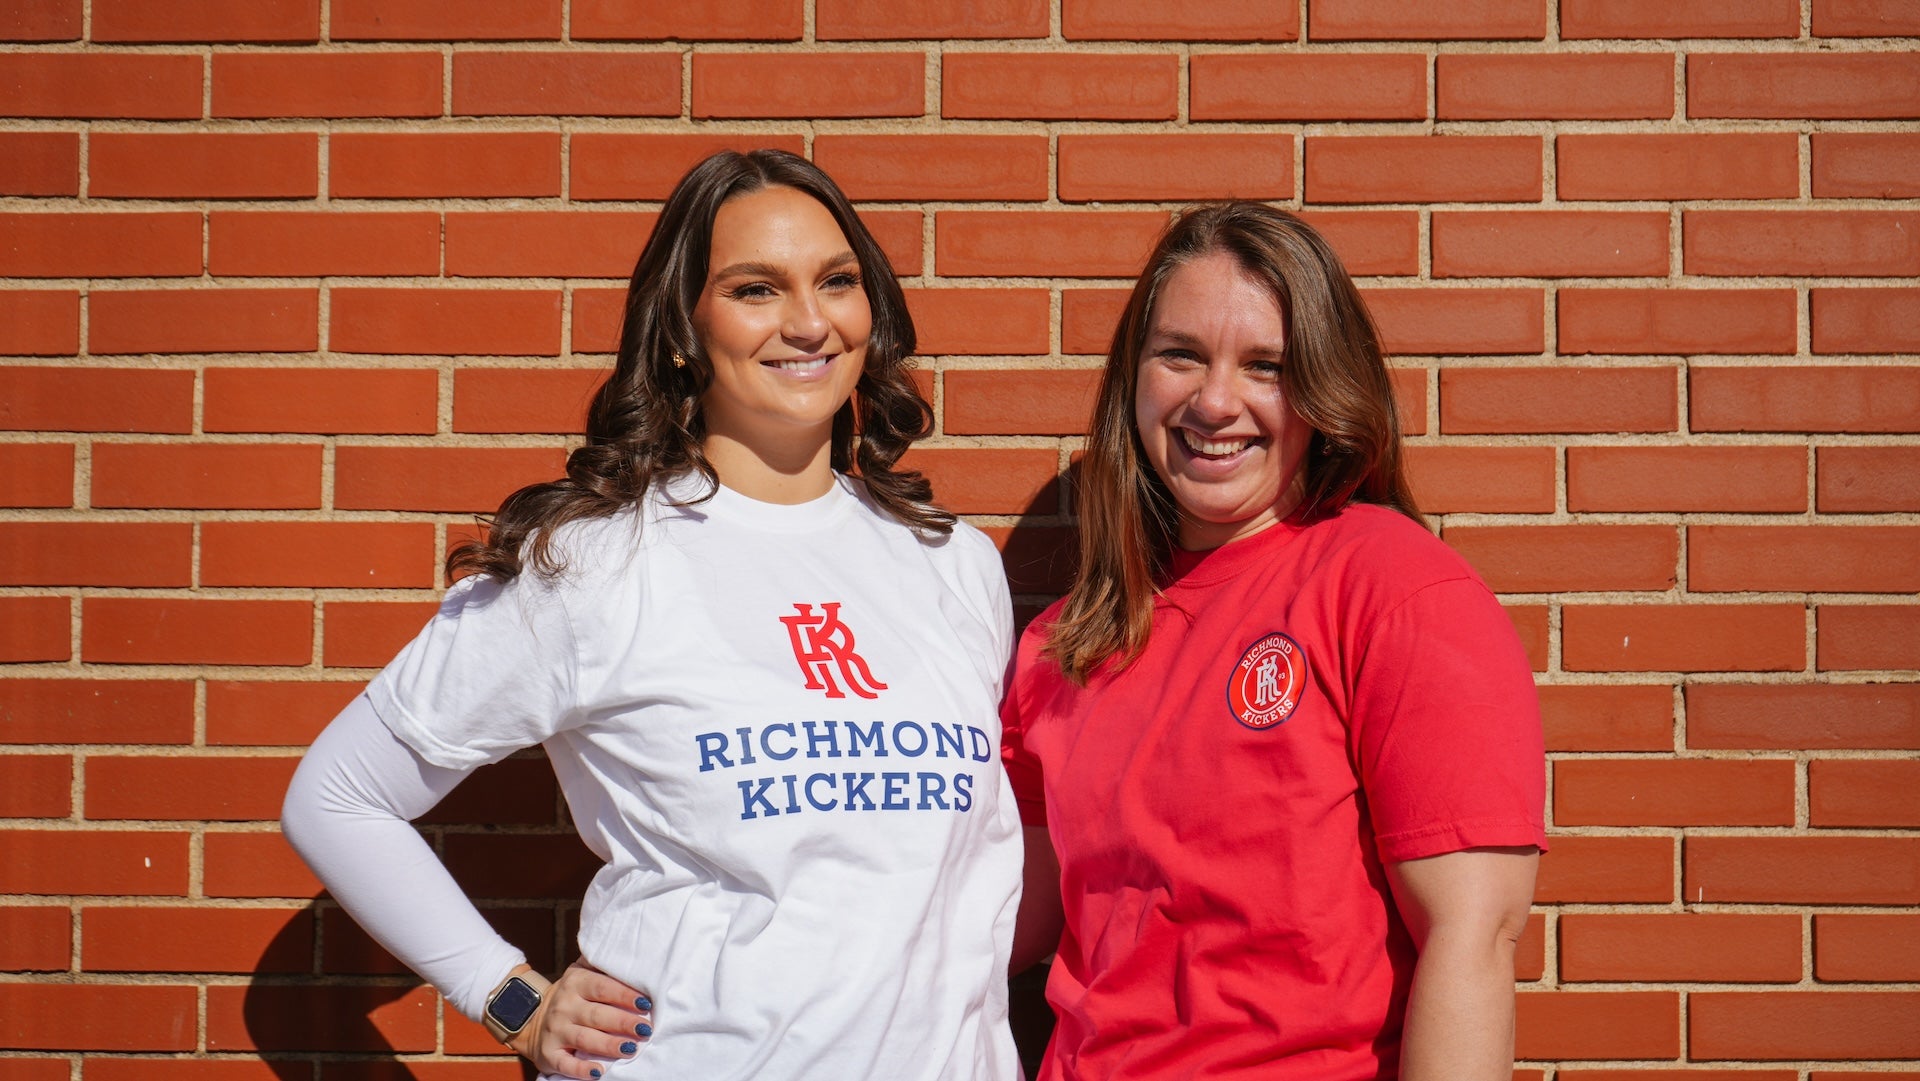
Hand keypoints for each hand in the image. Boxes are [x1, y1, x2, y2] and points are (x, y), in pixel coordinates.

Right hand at [508, 959, 653, 1078]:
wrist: (531, 1017)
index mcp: (576, 983)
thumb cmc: (572, 996)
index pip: (602, 987)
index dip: (624, 996)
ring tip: (631, 1049)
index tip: (646, 1004)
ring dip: (608, 1045)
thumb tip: (633, 957)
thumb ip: (602, 965)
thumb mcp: (582, 973)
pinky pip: (565, 1063)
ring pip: (584, 1039)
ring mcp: (555, 1031)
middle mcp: (564, 1006)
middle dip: (623, 1022)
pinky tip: (598, 1073)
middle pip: (597, 1015)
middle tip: (645, 1029)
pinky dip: (581, 1070)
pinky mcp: (549, 1054)